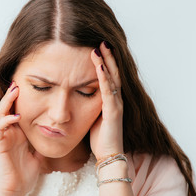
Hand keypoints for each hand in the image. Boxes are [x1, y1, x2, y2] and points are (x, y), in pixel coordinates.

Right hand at [0, 81, 41, 195]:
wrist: (15, 190)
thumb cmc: (24, 174)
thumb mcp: (38, 154)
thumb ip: (42, 143)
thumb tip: (56, 136)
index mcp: (16, 133)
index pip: (16, 110)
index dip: (19, 99)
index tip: (27, 86)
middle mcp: (8, 132)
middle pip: (6, 108)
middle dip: (11, 95)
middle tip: (18, 82)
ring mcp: (1, 137)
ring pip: (0, 113)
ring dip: (7, 102)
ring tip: (14, 90)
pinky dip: (6, 121)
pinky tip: (16, 116)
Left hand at [89, 41, 123, 158]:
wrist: (109, 155)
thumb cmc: (99, 137)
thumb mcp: (93, 115)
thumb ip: (90, 103)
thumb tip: (79, 93)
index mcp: (111, 99)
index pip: (109, 76)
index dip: (105, 61)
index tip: (98, 47)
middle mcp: (116, 99)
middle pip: (113, 72)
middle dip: (108, 56)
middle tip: (102, 40)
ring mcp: (116, 104)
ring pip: (112, 78)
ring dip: (106, 62)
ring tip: (101, 47)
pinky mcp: (113, 112)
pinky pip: (108, 91)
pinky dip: (104, 78)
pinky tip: (100, 67)